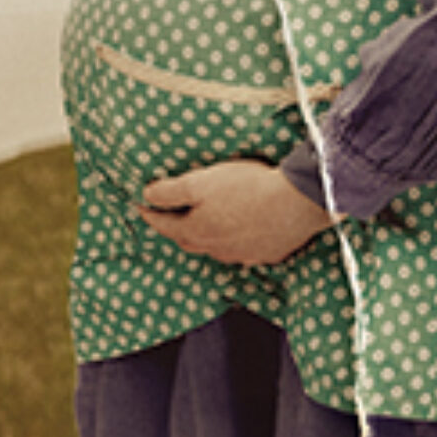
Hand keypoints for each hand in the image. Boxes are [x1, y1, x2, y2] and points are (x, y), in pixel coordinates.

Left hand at [140, 160, 333, 266]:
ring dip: (206, 237)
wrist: (296, 202)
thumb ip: (170, 191)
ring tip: (205, 224)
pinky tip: (241, 231)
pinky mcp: (266, 253)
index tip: (140, 205)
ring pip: (215, 248)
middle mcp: (216, 248)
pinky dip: (235, 241)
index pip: (164, 224)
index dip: (149, 213)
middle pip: (188, 240)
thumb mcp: (200, 182)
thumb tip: (146, 195)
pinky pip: (243, 250)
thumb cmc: (247, 188)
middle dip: (175, 228)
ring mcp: (242, 254)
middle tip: (169, 216)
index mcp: (196, 231)